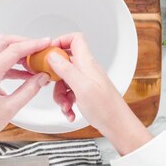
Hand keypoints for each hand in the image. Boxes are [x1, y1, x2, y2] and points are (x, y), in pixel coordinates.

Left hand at [0, 35, 50, 165]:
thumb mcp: (10, 108)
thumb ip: (29, 90)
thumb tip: (43, 77)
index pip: (14, 50)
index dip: (33, 44)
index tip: (46, 43)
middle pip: (4, 42)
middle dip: (24, 42)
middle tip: (40, 48)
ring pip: (0, 49)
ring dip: (17, 52)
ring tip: (34, 62)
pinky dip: (11, 63)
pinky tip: (24, 73)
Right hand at [48, 33, 152, 155]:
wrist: (118, 125)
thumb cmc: (106, 108)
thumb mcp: (82, 87)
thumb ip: (66, 69)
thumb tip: (52, 55)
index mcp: (87, 63)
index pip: (74, 39)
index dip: (60, 42)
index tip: (48, 54)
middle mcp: (86, 70)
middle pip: (64, 64)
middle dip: (54, 77)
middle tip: (52, 86)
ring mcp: (86, 81)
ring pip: (64, 81)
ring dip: (60, 95)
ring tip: (65, 106)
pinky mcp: (85, 93)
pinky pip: (69, 93)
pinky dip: (66, 103)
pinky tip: (70, 112)